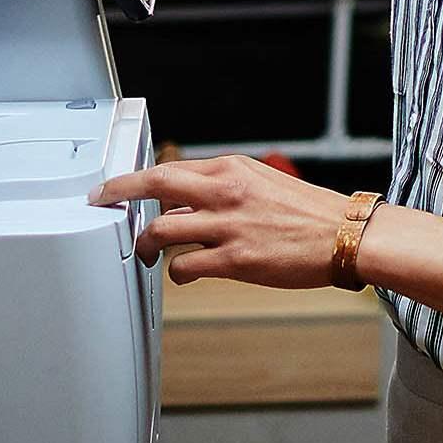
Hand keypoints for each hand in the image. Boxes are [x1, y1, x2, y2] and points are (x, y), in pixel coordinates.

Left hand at [90, 155, 349, 288]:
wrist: (341, 234)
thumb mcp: (258, 183)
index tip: (117, 185)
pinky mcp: (235, 260)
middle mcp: (225, 191)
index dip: (137, 179)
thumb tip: (183, 207)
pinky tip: (182, 274)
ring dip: (144, 243)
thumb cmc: (304, 211)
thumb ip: (220, 190)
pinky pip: (186, 266)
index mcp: (231, 169)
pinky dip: (176, 273)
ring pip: (163, 229)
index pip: (171, 167)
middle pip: (156, 184)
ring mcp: (227, 226)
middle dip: (120, 191)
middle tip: (101, 201)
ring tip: (143, 252)